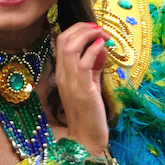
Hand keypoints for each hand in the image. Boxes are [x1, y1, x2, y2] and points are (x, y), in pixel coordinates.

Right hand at [53, 21, 109, 155]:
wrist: (86, 137)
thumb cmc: (89, 112)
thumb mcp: (90, 84)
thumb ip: (93, 67)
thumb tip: (100, 48)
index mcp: (62, 72)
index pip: (61, 41)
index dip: (76, 29)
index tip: (93, 28)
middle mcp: (62, 75)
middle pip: (63, 39)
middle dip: (81, 28)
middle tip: (98, 27)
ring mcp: (71, 82)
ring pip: (70, 47)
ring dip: (87, 35)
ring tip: (101, 34)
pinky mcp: (82, 89)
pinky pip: (84, 63)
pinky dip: (93, 50)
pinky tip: (103, 47)